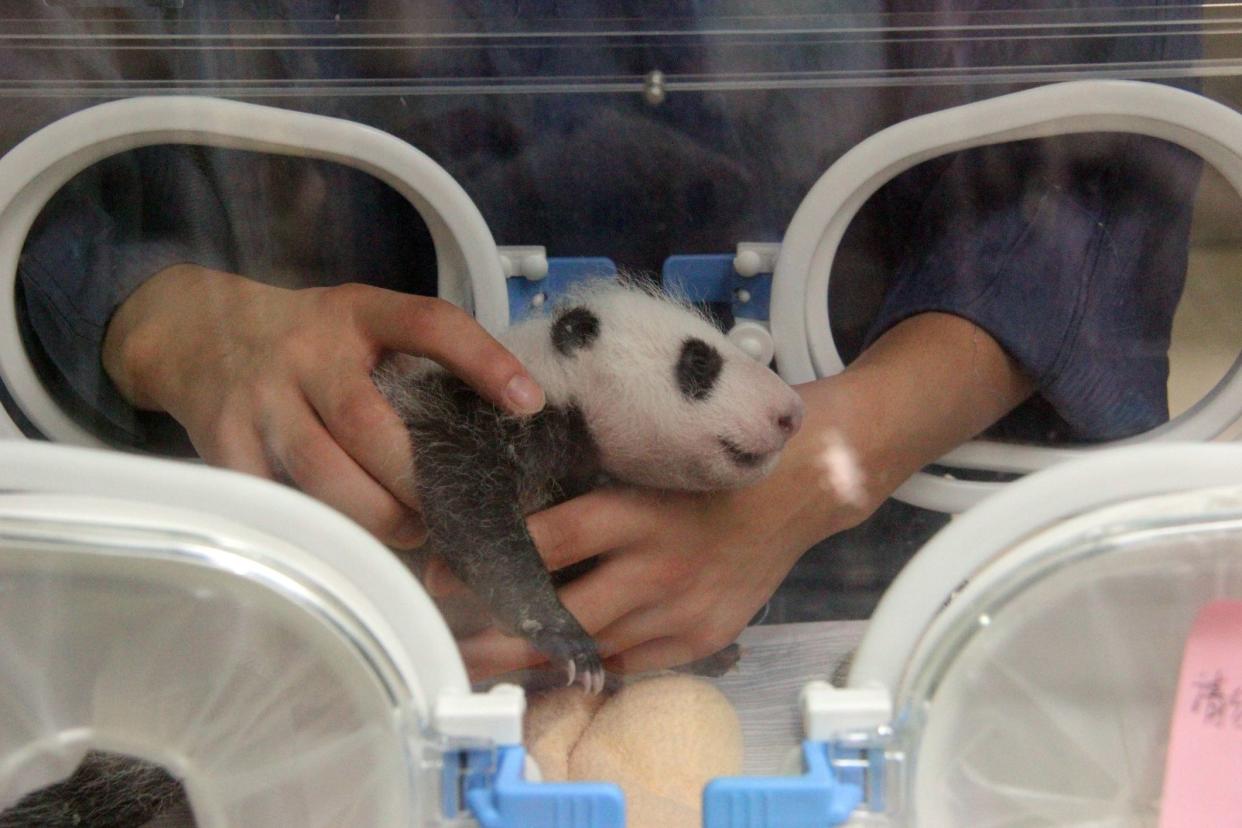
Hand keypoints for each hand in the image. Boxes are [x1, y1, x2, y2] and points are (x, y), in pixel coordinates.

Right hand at [102, 263, 544, 546]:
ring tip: (408, 533)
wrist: (194, 331)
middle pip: (367, 422)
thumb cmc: (307, 341)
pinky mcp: (222, 439)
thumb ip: (414, 359)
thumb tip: (501, 422)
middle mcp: (307, 350)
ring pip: (319, 470)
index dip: (482, 360)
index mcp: (357, 313)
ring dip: (372, 514)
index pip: (429, 323)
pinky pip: (272, 497)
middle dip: (414, 480)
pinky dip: (311, 528)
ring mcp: (260, 395)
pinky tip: (342, 543)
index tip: (528, 403)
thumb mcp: (360, 324)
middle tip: (449, 514)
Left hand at [435, 312, 1032, 679]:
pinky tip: (559, 661)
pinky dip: (593, 662)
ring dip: (538, 655)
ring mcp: (682, 610)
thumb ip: (588, 491)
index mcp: (637, 510)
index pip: (548, 541)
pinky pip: (633, 663)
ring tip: (491, 655)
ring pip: (593, 647)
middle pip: (562, 613)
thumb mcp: (645, 462)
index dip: (489, 560)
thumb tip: (512, 515)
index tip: (443, 566)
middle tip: (455, 636)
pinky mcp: (703, 638)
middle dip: (500, 633)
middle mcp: (657, 565)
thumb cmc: (709, 467)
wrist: (797, 490)